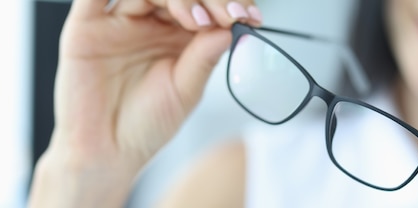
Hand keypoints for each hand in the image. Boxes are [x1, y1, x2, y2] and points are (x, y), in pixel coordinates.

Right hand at [31, 0, 260, 206]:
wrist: (106, 152)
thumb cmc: (147, 124)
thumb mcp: (185, 91)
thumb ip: (203, 57)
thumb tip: (230, 28)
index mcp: (178, 34)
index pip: (205, 3)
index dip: (228, 4)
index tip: (248, 17)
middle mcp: (150, 22)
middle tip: (227, 15)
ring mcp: (119, 21)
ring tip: (197, 20)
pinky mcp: (86, 26)